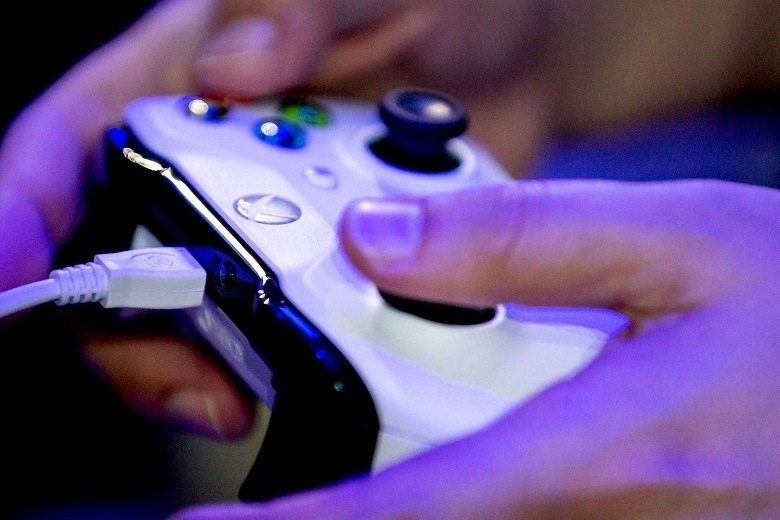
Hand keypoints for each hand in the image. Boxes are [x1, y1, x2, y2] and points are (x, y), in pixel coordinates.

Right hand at [0, 0, 554, 437]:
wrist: (514, 57)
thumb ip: (295, 2)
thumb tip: (234, 69)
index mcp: (182, 78)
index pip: (67, 147)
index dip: (21, 215)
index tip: (10, 282)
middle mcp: (209, 160)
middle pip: (114, 259)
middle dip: (132, 331)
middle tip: (191, 372)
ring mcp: (266, 221)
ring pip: (193, 309)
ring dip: (213, 355)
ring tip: (258, 382)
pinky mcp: (324, 264)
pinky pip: (283, 325)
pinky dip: (290, 352)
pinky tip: (328, 356)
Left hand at [169, 179, 779, 517]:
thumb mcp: (677, 240)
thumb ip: (520, 240)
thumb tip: (384, 241)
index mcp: (611, 451)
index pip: (415, 508)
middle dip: (350, 499)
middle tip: (316, 432)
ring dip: (411, 492)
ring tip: (423, 394)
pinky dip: (458, 499)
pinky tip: (475, 449)